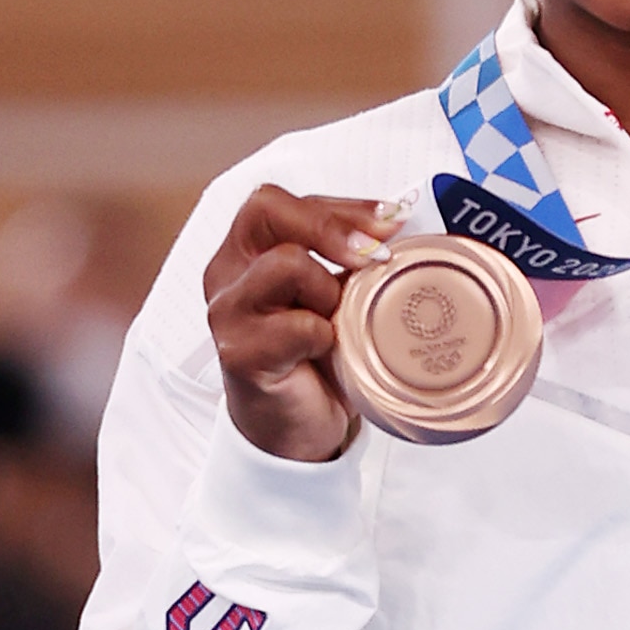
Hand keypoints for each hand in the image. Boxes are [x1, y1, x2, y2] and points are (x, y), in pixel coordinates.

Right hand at [202, 187, 401, 462]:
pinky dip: (325, 334)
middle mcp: (227, 274)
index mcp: (246, 250)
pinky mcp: (239, 354)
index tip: (391, 220)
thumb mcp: (336, 294)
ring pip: (284, 263)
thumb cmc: (316, 356)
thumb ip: (351, 258)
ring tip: (338, 318)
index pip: (280, 201)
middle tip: (375, 255)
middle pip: (267, 209)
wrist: (296, 429)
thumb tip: (401, 219)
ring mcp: (228, 313)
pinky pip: (295, 325)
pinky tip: (330, 350)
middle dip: (332, 226)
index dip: (339, 205)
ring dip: (328, 287)